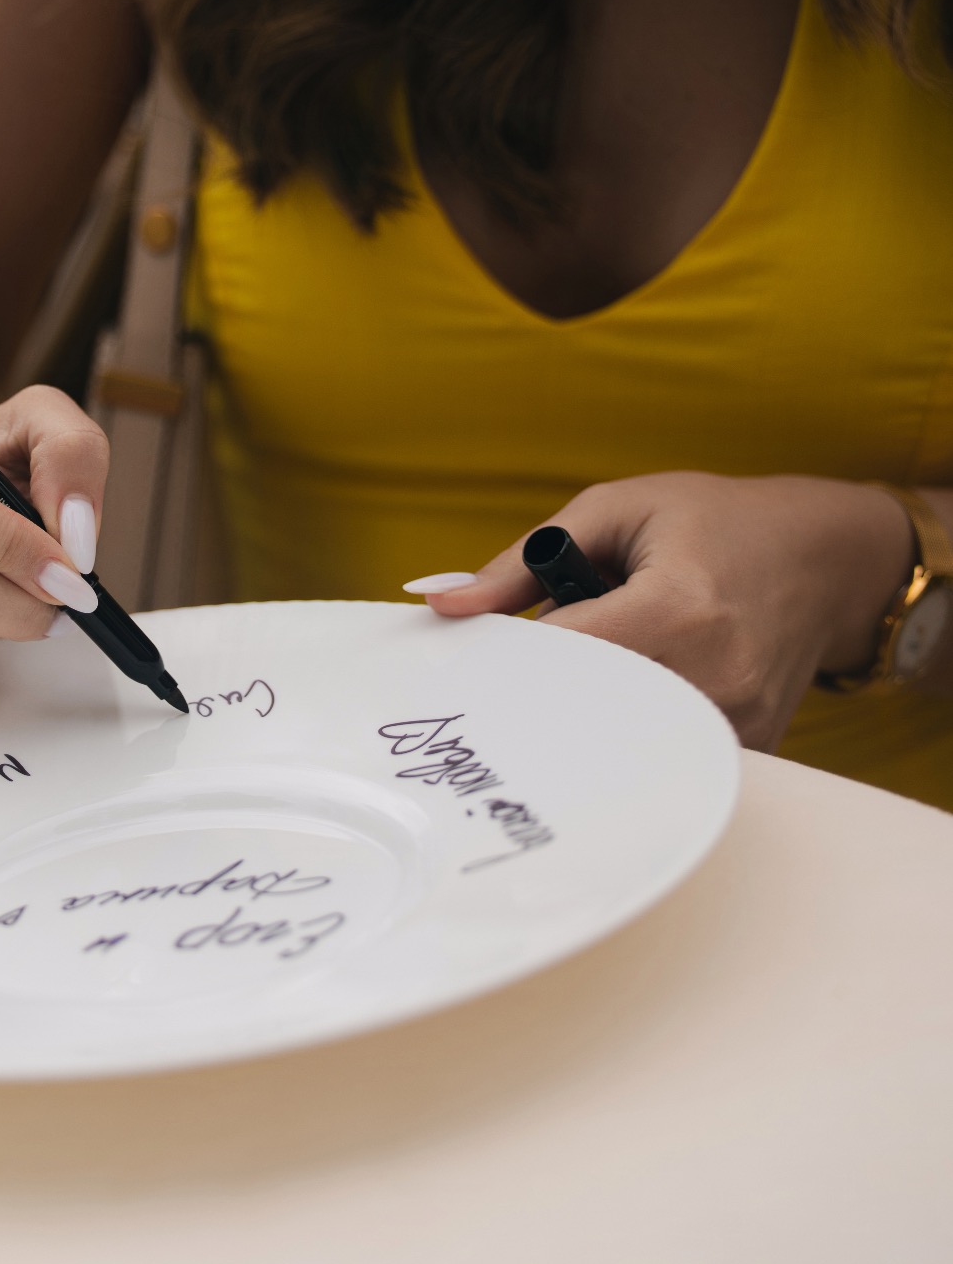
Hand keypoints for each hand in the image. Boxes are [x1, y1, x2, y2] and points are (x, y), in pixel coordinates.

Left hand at [420, 473, 914, 748]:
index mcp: (678, 607)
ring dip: (590, 707)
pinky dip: (632, 726)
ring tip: (601, 662)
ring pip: (620, 738)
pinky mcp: (750, 751)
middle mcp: (715, 676)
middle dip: (546, 689)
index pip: (563, 656)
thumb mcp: (618, 510)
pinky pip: (662, 753)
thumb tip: (440, 603)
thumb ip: (520, 560)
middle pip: (586, 708)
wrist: (823, 559)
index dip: (511, 658)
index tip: (480, 657)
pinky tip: (634, 688)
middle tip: (529, 667)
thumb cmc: (715, 522)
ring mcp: (737, 724)